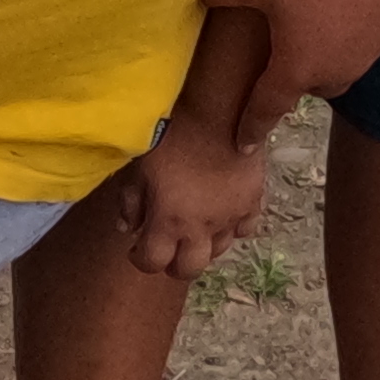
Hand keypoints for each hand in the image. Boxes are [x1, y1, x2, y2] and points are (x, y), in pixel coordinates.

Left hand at [118, 129, 267, 278]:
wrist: (219, 110)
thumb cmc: (172, 134)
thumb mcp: (141, 166)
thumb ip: (132, 201)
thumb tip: (127, 228)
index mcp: (169, 220)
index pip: (152, 262)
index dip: (141, 259)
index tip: (137, 247)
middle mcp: (201, 228)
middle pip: (188, 269)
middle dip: (174, 263)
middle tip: (167, 245)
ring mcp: (230, 218)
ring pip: (219, 251)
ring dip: (203, 246)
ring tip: (194, 228)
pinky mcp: (253, 202)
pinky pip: (245, 228)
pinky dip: (232, 227)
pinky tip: (224, 213)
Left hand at [197, 0, 379, 126]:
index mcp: (299, 67)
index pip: (268, 107)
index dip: (251, 125)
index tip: (241, 146)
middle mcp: (337, 70)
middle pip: (308, 87)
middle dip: (291, 81)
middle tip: (276, 64)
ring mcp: (370, 52)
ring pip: (338, 66)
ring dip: (322, 56)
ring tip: (309, 28)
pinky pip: (362, 41)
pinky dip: (347, 30)